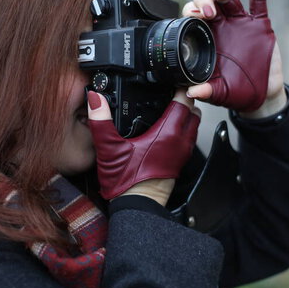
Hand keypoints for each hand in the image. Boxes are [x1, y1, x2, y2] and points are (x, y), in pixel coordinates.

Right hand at [87, 89, 200, 203]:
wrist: (137, 208)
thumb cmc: (126, 183)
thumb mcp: (109, 149)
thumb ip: (101, 121)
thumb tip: (95, 98)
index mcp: (168, 134)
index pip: (184, 102)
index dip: (180, 87)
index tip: (172, 79)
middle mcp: (180, 142)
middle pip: (193, 111)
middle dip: (185, 98)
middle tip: (171, 89)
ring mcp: (181, 153)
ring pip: (192, 125)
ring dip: (186, 113)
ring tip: (169, 104)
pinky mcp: (178, 162)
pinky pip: (187, 137)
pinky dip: (182, 127)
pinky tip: (165, 127)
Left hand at [183, 0, 286, 117]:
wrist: (261, 95)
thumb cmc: (235, 92)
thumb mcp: (219, 93)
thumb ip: (207, 91)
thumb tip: (192, 93)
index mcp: (205, 39)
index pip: (192, 19)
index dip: (190, 14)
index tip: (192, 17)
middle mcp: (220, 27)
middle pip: (207, 3)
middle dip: (204, 2)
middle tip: (208, 12)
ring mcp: (240, 23)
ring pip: (229, 0)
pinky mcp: (259, 24)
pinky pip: (259, 4)